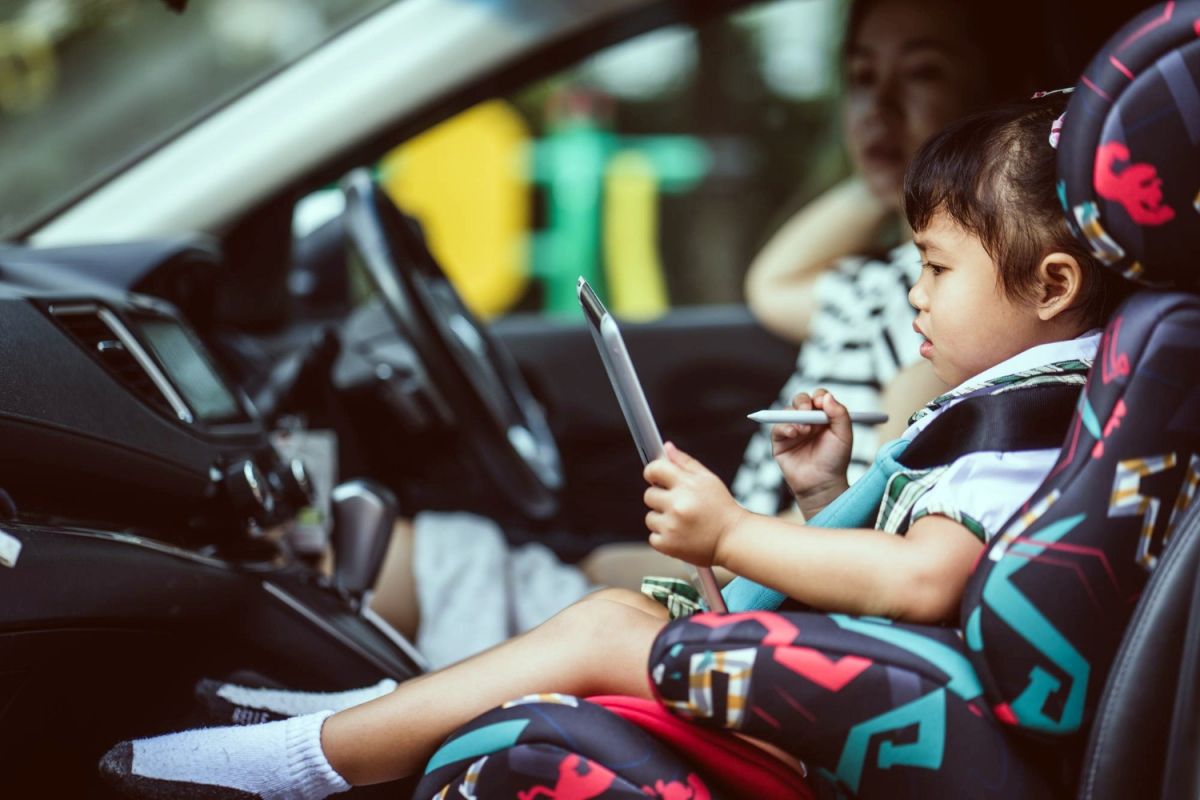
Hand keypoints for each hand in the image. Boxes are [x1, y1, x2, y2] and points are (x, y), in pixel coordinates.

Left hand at [643, 442, 746, 567]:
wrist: (734, 539)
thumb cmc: (721, 508)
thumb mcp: (708, 480)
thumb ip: (685, 462)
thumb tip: (666, 448)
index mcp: (687, 485)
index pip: (654, 470)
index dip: (653, 473)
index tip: (656, 479)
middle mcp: (678, 504)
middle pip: (648, 495)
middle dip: (661, 499)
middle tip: (679, 505)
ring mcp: (672, 526)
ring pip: (650, 517)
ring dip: (662, 519)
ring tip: (683, 522)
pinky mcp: (668, 545)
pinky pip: (653, 537)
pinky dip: (664, 537)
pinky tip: (681, 535)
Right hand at [772, 389, 850, 516]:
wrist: (822, 484)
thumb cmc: (835, 461)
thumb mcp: (844, 435)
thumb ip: (840, 414)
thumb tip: (827, 396)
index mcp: (824, 417)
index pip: (819, 398)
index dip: (819, 397)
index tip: (822, 403)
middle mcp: (807, 421)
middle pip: (801, 400)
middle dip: (803, 402)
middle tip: (807, 409)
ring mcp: (793, 429)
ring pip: (787, 411)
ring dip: (795, 416)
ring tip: (804, 430)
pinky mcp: (780, 441)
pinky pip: (777, 427)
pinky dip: (784, 427)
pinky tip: (794, 434)